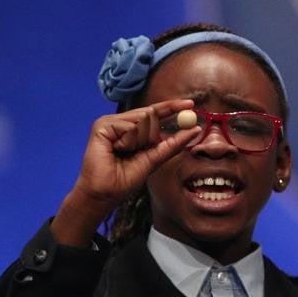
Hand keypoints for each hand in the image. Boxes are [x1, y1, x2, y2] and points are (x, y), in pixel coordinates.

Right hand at [52, 99, 201, 245]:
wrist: (106, 192)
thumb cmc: (126, 178)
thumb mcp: (156, 158)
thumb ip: (174, 143)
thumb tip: (196, 129)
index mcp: (134, 128)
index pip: (155, 112)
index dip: (172, 106)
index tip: (190, 103)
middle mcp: (122, 122)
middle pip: (151, 113)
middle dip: (150, 136)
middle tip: (136, 152)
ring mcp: (111, 122)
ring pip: (142, 118)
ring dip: (139, 141)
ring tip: (123, 153)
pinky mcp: (102, 125)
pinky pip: (129, 127)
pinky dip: (128, 142)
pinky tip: (115, 150)